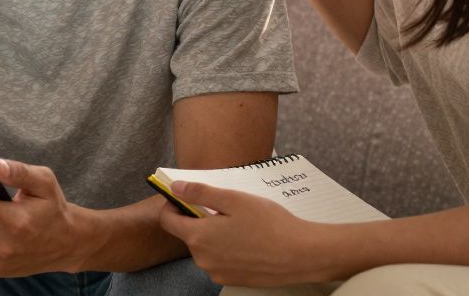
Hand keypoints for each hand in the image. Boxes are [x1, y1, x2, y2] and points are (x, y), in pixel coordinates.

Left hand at [158, 181, 338, 286]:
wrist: (301, 255)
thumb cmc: (270, 224)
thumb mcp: (233, 199)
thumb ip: (200, 193)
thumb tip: (175, 188)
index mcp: (199, 237)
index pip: (168, 221)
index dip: (173, 205)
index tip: (185, 196)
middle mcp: (202, 259)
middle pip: (188, 233)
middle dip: (199, 218)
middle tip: (224, 207)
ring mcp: (216, 272)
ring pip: (205, 247)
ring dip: (214, 234)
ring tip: (240, 224)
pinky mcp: (230, 279)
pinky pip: (219, 260)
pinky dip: (226, 249)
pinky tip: (247, 240)